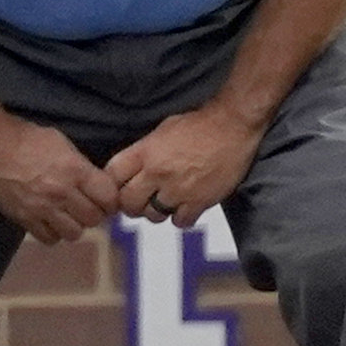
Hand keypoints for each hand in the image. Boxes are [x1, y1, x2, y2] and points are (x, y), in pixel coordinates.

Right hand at [0, 98, 124, 249]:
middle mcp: (62, 192)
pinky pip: (49, 239)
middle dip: (93, 213)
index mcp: (75, 170)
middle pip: (93, 218)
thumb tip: (96, 183)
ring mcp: (43, 208)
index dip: (110, 200)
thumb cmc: (28, 138)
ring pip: (74, 233)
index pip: (109, 198)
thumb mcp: (62, 143)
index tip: (105, 199)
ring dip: (73, 225)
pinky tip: (49, 221)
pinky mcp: (25, 219)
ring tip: (66, 215)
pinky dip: (53, 233)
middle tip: (85, 206)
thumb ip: (81, 166)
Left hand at [99, 98, 265, 228]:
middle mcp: (158, 172)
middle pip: (129, 202)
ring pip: (153, 216)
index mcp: (146, 151)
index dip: (113, 184)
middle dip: (132, 204)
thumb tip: (132, 168)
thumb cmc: (200, 124)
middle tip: (141, 201)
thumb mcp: (163, 129)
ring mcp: (178, 189)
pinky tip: (186, 206)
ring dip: (157, 212)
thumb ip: (145, 151)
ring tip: (165, 202)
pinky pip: (180, 222)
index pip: (113, 175)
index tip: (119, 187)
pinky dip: (181, 217)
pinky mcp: (199, 201)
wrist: (233, 125)